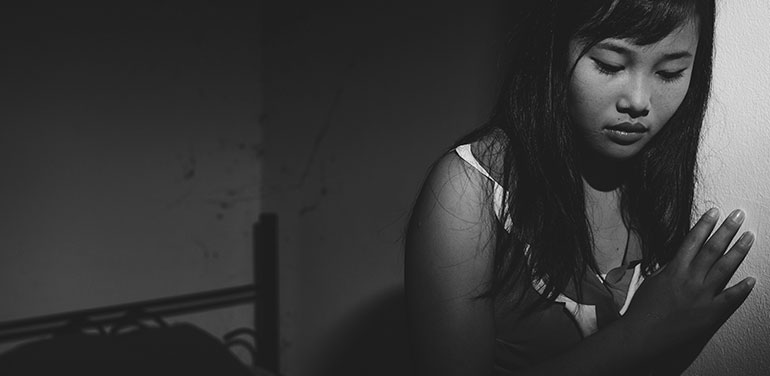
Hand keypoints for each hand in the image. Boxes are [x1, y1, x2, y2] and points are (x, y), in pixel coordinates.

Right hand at [623, 208, 755, 358]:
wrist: (642, 336)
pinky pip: (731, 299)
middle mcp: (690, 279)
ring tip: (749, 237)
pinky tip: (752, 280)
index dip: (704, 225)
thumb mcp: (651, 283)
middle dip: (726, 229)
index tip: (714, 212)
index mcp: (674, 270)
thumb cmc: (642, 311)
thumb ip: (667, 270)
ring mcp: (702, 296)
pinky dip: (742, 289)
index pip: (692, 240)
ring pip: (725, 268)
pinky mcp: (710, 314)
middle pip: (712, 249)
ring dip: (738, 250)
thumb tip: (677, 261)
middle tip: (737, 216)